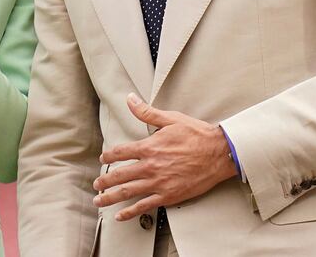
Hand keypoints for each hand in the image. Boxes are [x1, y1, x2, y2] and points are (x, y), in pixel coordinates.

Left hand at [93, 94, 236, 220]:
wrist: (218, 153)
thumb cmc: (197, 135)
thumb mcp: (170, 119)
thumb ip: (147, 112)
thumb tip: (130, 99)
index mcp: (149, 147)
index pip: (120, 152)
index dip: (108, 157)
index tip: (103, 160)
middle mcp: (150, 166)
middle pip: (119, 175)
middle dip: (105, 181)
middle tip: (96, 184)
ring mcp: (158, 182)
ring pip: (127, 192)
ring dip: (110, 197)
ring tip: (100, 201)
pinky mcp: (168, 195)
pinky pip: (144, 206)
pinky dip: (130, 212)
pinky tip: (121, 215)